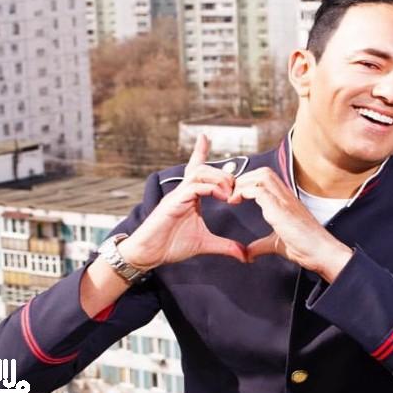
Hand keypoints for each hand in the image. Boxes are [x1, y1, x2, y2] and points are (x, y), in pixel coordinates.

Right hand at [117, 134, 247, 268]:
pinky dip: (209, 188)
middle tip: (236, 189)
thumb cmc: (171, 245)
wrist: (148, 254)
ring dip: (218, 179)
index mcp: (190, 196)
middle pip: (204, 169)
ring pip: (199, 173)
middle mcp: (183, 191)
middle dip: (224, 174)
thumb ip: (225, 246)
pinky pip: (192, 187)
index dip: (199, 152)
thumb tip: (244, 255)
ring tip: (229, 194)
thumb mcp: (204, 244)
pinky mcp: (173, 203)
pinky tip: (220, 196)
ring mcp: (177, 195)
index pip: (196, 169)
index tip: (205, 137)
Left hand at [227, 168, 353, 281]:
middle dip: (244, 179)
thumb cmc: (307, 247)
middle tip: (232, 194)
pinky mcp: (281, 209)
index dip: (248, 181)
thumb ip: (261, 246)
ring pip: (261, 176)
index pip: (266, 178)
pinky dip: (244, 192)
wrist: (323, 253)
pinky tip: (236, 201)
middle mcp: (286, 196)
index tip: (236, 195)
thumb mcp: (276, 244)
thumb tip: (248, 253)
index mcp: (286, 201)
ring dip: (243, 183)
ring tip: (233, 197)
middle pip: (263, 172)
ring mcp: (284, 201)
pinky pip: (260, 191)